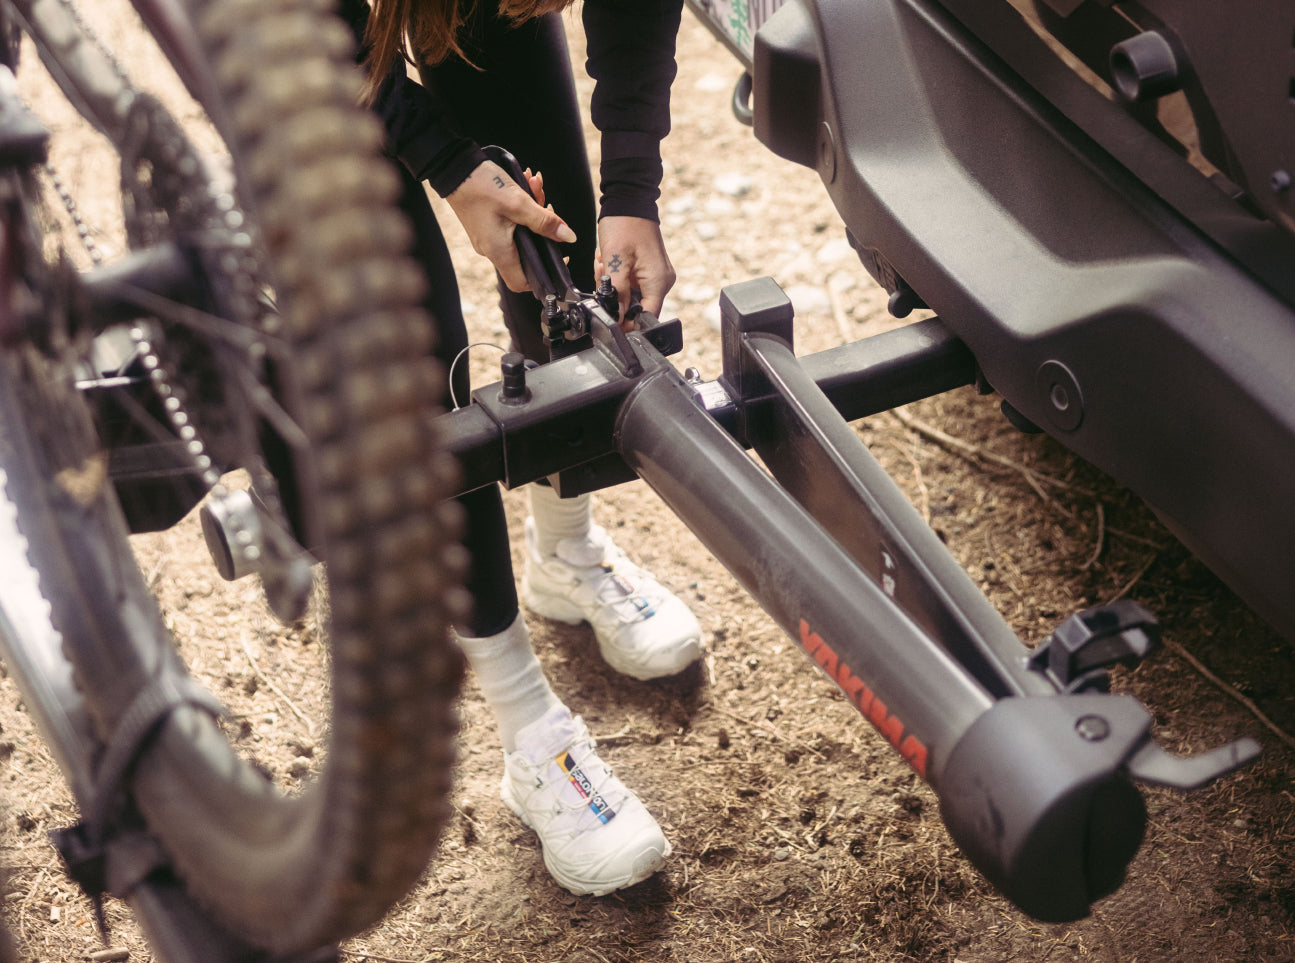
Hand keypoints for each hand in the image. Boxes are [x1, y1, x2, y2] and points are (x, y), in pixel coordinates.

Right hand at [445, 161, 575, 292]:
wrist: (452, 167)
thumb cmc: (481, 185)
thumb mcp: (519, 203)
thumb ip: (545, 222)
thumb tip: (568, 237)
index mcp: (498, 252)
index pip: (522, 283)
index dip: (542, 276)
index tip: (557, 256)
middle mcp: (491, 250)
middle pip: (526, 252)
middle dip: (542, 228)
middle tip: (548, 205)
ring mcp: (487, 238)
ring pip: (520, 233)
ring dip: (533, 211)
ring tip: (535, 185)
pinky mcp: (485, 225)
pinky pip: (509, 223)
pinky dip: (520, 207)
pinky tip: (525, 184)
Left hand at [595, 216, 675, 327]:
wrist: (629, 199)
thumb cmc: (625, 224)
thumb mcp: (615, 261)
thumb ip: (617, 294)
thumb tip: (618, 317)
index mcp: (658, 282)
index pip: (646, 318)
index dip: (627, 324)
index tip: (609, 318)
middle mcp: (661, 281)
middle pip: (636, 308)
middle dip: (615, 298)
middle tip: (603, 275)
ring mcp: (655, 275)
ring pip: (630, 296)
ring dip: (613, 284)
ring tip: (605, 263)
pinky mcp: (648, 270)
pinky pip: (631, 284)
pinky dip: (617, 276)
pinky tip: (610, 261)